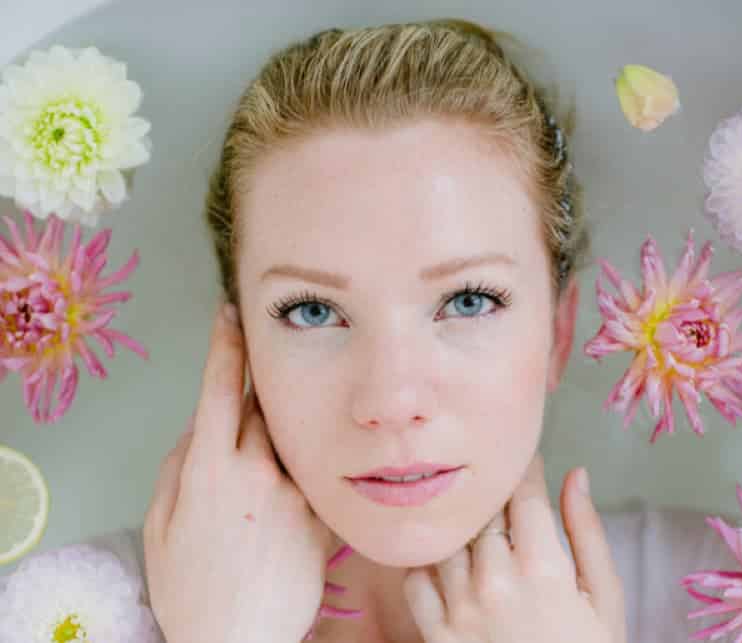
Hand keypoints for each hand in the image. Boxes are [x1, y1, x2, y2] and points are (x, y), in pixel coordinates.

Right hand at [143, 300, 337, 642]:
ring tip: (268, 463)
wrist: (238, 642)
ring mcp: (293, 493)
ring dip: (282, 431)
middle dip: (257, 392)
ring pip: (292, 435)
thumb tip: (201, 427)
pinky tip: (290, 490)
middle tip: (255, 396)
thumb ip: (178, 465)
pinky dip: (303, 467)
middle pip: (263, 404)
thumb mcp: (160, 525)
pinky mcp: (321, 516)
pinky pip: (312, 473)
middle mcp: (255, 471)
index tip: (229, 313)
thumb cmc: (189, 589)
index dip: (224, 344)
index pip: (220, 388)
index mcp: (208, 470)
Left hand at [402, 453, 626, 642]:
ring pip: (447, 537)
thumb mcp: (605, 599)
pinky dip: (427, 564)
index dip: (523, 467)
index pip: (522, 493)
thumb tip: (577, 474)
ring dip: (461, 527)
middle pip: (481, 510)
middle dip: (492, 496)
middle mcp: (494, 581)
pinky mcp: (435, 634)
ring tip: (478, 530)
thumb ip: (587, 532)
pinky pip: (415, 578)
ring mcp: (459, 608)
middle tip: (501, 495)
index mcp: (542, 569)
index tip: (524, 459)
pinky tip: (449, 565)